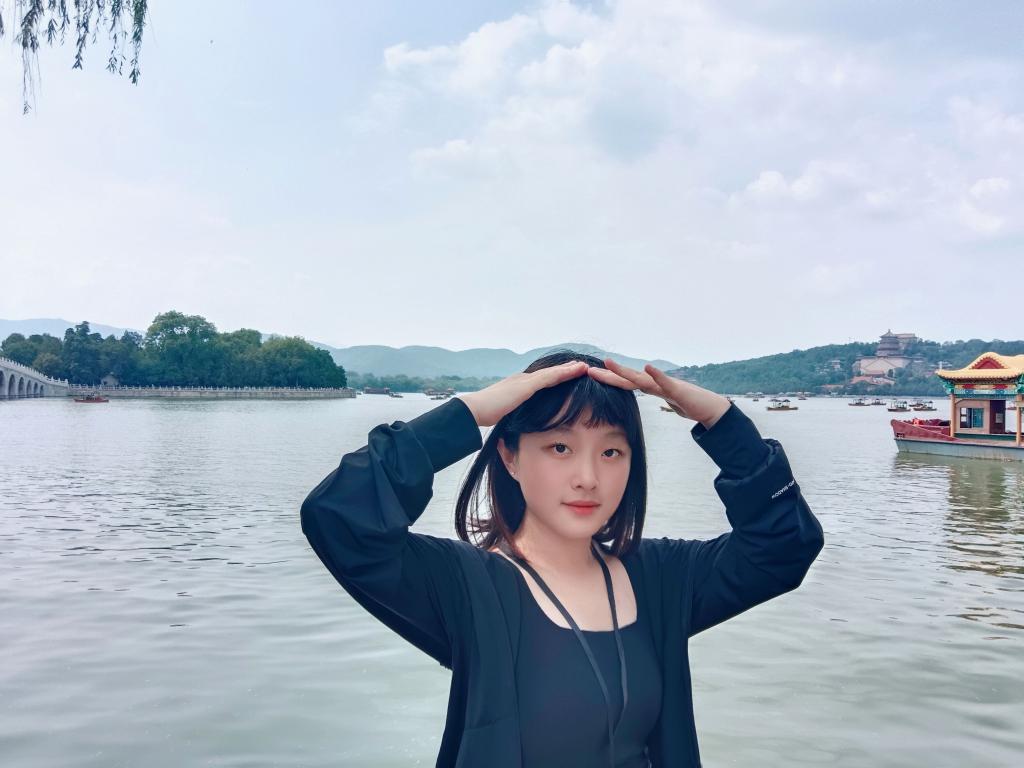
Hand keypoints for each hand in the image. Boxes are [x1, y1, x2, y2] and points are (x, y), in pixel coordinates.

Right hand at [456, 361, 588, 426]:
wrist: (474, 410)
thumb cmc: (485, 415)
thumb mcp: (504, 414)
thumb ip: (514, 415)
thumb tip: (520, 424)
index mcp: (518, 386)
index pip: (542, 381)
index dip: (556, 378)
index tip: (568, 376)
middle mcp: (522, 379)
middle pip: (549, 374)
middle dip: (565, 370)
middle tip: (581, 367)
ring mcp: (524, 380)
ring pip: (553, 373)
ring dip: (569, 369)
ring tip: (584, 366)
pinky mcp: (526, 385)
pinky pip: (550, 377)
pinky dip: (565, 373)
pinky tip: (577, 370)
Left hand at [587, 358, 730, 428]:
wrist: (710, 407)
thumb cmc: (689, 404)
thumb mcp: (666, 402)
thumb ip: (656, 396)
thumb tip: (646, 398)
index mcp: (651, 387)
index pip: (625, 383)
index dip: (608, 379)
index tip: (590, 375)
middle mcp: (655, 383)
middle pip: (627, 378)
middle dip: (608, 374)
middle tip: (588, 369)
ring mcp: (665, 385)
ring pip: (641, 377)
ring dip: (624, 371)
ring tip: (608, 362)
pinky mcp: (678, 390)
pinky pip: (665, 382)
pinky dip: (657, 374)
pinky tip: (648, 367)